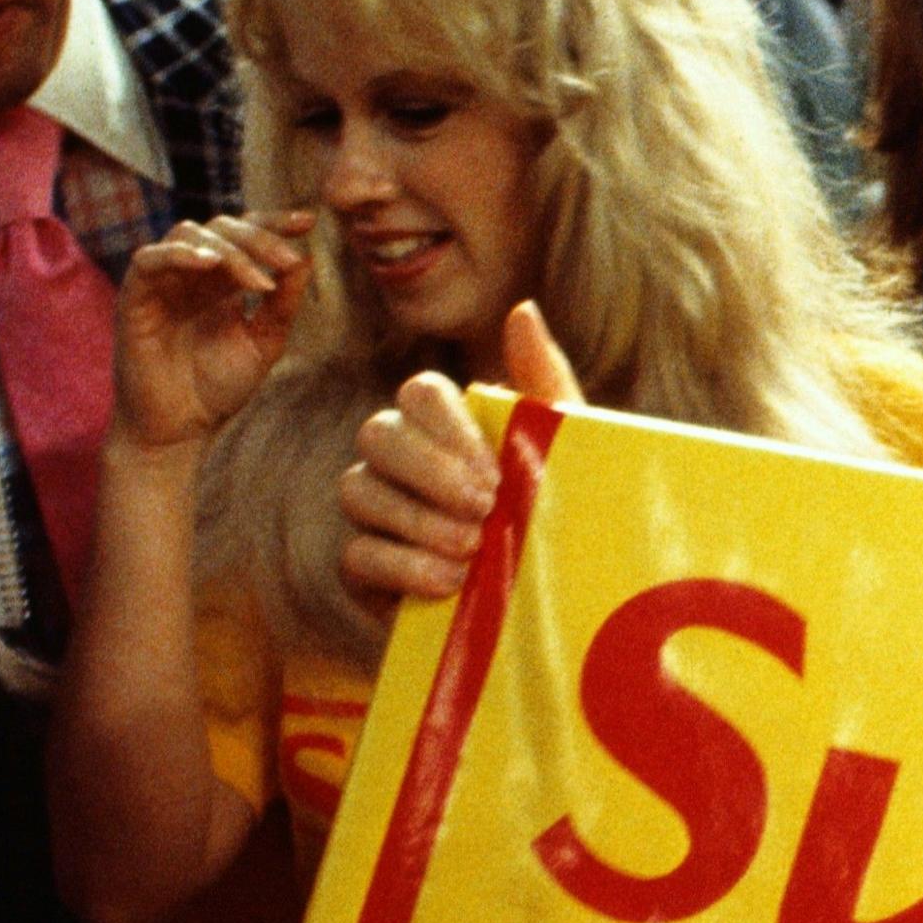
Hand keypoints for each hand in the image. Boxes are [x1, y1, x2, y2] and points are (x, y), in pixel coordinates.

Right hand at [114, 211, 313, 455]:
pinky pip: (149, 260)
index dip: (274, 222)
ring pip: (189, 235)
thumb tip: (306, 257)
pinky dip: (179, 255)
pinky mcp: (135, 296)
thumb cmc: (218, 388)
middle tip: (288, 259)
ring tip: (258, 280)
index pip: (246, 234)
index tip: (308, 221)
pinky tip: (209, 263)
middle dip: (259, 239)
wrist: (180, 428)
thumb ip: (283, 303)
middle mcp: (191, 273)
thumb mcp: (263, 342)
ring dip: (229, 250)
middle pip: (222, 228)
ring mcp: (162, 281)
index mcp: (222, 281)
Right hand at [338, 300, 577, 603]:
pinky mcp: (367, 573)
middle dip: (429, 470)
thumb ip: (545, 381)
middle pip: (378, 434)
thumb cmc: (561, 520)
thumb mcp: (566, 454)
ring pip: (358, 490)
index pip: (420, 393)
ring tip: (472, 548)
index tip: (497, 471)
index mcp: (447, 425)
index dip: (447, 428)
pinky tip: (450, 583)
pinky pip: (356, 555)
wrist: (557, 613)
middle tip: (486, 507)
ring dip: (416, 519)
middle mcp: (401, 461)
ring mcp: (377, 513)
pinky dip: (402, 566)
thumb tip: (522, 309)